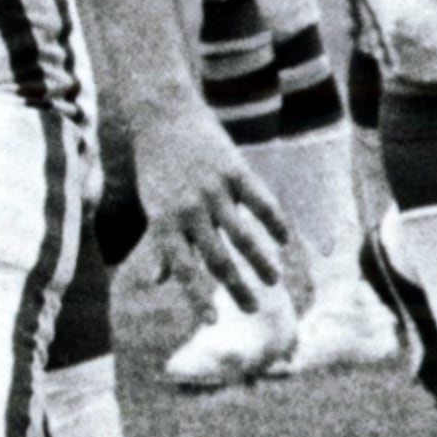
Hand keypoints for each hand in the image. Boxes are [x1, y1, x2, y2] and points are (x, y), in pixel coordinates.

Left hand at [123, 94, 286, 307]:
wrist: (163, 115)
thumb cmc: (155, 167)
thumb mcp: (152, 206)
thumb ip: (161, 243)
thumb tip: (160, 279)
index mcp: (165, 222)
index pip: (183, 270)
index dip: (197, 298)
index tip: (210, 322)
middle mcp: (190, 210)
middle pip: (218, 259)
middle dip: (237, 288)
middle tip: (252, 310)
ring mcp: (214, 190)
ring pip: (243, 236)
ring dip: (261, 261)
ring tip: (274, 280)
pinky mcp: (234, 170)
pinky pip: (260, 202)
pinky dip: (274, 223)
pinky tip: (284, 240)